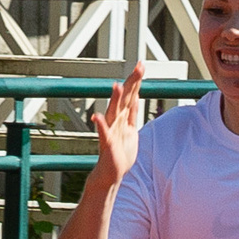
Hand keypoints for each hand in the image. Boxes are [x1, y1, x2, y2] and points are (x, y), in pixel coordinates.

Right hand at [90, 65, 145, 180]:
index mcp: (123, 117)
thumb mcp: (131, 130)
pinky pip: (103, 134)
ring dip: (114, 100)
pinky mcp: (107, 145)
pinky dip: (100, 126)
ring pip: (113, 113)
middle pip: (124, 99)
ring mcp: (111, 132)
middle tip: (138, 67)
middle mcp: (116, 121)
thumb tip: (136, 97)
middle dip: (131, 83)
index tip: (141, 64)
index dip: (136, 80)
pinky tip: (97, 117)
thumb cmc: (120, 153)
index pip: (131, 95)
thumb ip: (132, 113)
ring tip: (117, 86)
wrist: (110, 173)